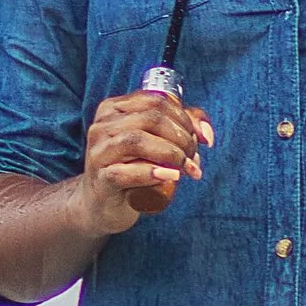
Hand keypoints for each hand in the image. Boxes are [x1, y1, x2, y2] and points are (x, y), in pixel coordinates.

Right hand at [83, 86, 214, 228]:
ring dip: (171, 153)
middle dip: (181, 137)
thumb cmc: (131, 169)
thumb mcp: (153, 143)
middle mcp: (102, 126)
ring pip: (137, 140)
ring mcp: (98, 153)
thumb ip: (181, 129)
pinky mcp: (101, 179)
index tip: (199, 138)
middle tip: (193, 157)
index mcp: (113, 109)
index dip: (184, 117)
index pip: (155, 101)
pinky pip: (125, 172)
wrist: (102, 204)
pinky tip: (171, 177)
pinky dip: (152, 173)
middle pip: (150, 119)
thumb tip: (206, 135)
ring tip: (187, 167)